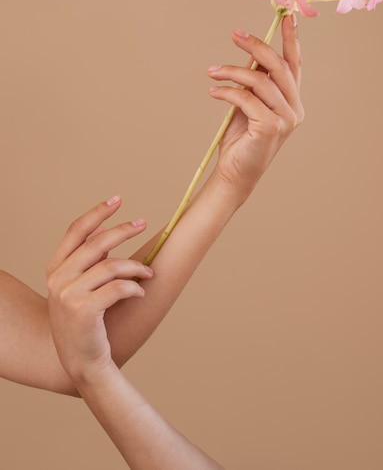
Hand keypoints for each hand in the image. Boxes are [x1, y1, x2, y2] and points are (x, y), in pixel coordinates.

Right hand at [46, 197, 152, 383]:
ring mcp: (68, 295)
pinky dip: (134, 287)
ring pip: (111, 265)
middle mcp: (58, 279)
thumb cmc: (86, 322)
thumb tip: (108, 229)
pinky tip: (141, 292)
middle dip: (123, 229)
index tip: (117, 199)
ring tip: (149, 272)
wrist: (81, 362)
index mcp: (55, 269)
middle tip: (143, 223)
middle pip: (97, 242)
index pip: (75, 231)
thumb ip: (88, 262)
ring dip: (136, 266)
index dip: (97, 212)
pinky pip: (117, 288)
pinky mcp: (84, 311)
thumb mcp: (79, 288)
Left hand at [208, 15, 303, 200]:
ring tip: (213, 71)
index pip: (294, 64)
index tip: (286, 16)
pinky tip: (214, 91)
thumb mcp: (248, 103)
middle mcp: (295, 109)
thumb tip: (251, 53)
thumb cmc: (241, 138)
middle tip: (235, 34)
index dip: (291, 39)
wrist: (235, 172)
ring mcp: (285, 119)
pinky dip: (227, 91)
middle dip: (256, 46)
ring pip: (260, 81)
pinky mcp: (270, 128)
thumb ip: (255, 81)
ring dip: (233, 71)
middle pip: (278, 66)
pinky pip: (247, 99)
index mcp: (292, 101)